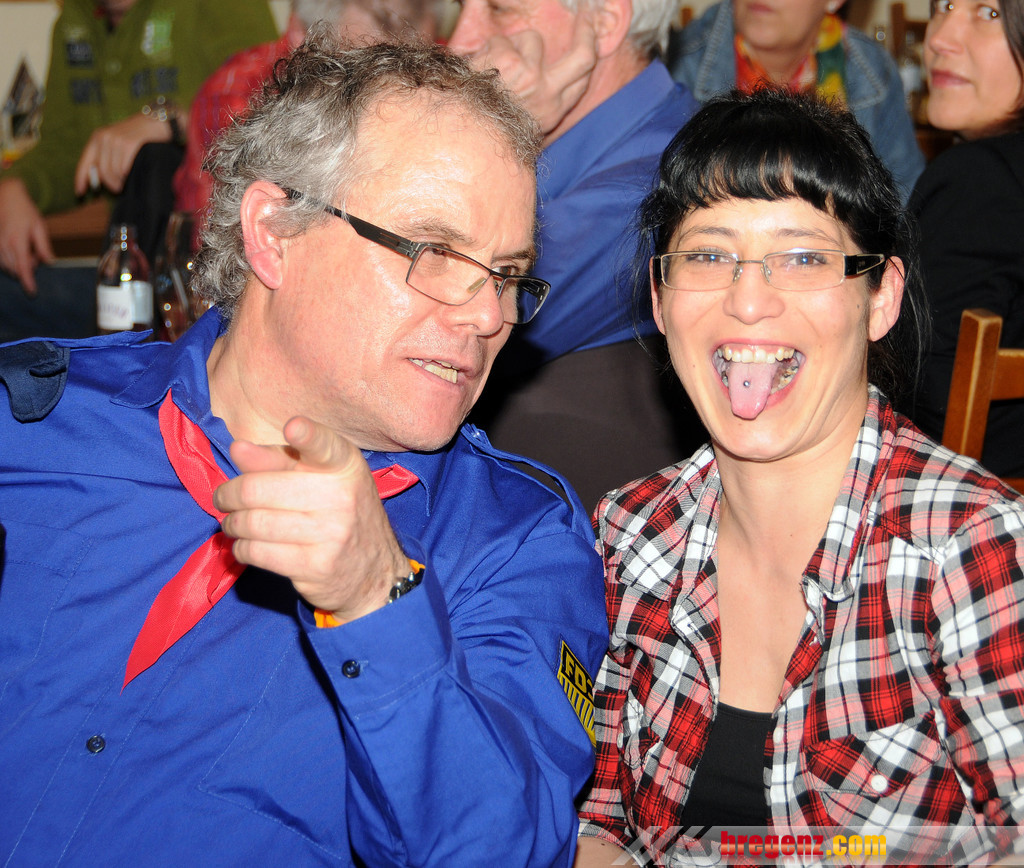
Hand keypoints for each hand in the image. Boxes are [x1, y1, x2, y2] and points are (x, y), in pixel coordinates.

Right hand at [0, 178, 53, 294]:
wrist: (7, 195)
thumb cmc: (25, 210)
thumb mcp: (40, 226)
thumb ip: (44, 246)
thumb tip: (50, 262)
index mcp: (17, 240)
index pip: (22, 267)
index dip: (27, 281)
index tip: (32, 292)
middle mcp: (3, 243)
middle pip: (14, 269)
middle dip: (27, 269)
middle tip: (36, 255)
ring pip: (6, 265)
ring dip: (18, 265)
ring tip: (28, 249)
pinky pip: (0, 259)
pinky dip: (10, 260)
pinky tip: (18, 249)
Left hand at [73, 111, 171, 195]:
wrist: (157, 121)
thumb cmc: (137, 136)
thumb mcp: (116, 142)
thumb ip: (105, 157)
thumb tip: (96, 178)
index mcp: (97, 137)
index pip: (85, 162)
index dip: (80, 179)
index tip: (79, 192)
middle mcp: (104, 137)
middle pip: (102, 171)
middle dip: (110, 184)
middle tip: (118, 189)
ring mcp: (116, 140)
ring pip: (113, 172)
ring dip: (120, 181)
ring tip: (127, 180)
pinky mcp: (129, 144)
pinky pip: (124, 169)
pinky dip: (128, 175)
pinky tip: (133, 173)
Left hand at [214, 416, 409, 623]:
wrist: (374, 571)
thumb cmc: (339, 514)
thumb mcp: (320, 479)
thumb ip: (278, 460)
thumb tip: (238, 449)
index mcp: (344, 465)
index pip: (325, 446)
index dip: (308, 436)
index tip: (293, 427)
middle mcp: (342, 497)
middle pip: (258, 488)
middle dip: (228, 494)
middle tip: (223, 498)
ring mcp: (331, 533)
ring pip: (253, 523)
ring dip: (232, 524)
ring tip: (232, 523)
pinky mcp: (316, 566)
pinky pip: (258, 552)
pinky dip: (241, 548)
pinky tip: (245, 545)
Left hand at [460, 15, 597, 138]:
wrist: (462, 132)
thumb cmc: (487, 123)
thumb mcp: (521, 121)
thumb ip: (539, 99)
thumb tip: (545, 70)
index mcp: (552, 111)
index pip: (582, 77)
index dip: (589, 51)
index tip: (589, 34)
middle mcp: (547, 95)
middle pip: (583, 57)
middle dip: (587, 31)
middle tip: (587, 13)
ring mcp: (531, 76)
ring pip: (531, 39)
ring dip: (511, 45)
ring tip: (492, 67)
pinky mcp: (511, 61)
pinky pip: (501, 39)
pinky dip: (487, 49)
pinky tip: (478, 69)